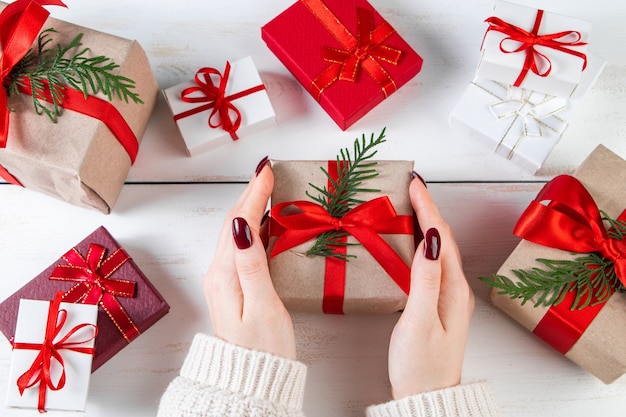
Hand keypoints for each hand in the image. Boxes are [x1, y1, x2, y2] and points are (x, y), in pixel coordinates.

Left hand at [203, 158, 295, 359]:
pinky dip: (250, 228)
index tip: (266, 170)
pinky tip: (262, 225)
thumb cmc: (263, 350)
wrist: (251, 382)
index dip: (254, 194)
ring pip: (233, 233)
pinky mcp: (230, 287)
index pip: (239, 222)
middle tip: (267, 172)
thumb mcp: (262, 306)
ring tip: (265, 190)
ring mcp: (222, 280)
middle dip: (249, 194)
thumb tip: (241, 225)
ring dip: (249, 208)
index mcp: (226, 274)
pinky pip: (237, 247)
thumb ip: (251, 265)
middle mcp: (218, 273)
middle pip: (232, 223)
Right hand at [388, 175, 474, 398]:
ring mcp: (450, 296)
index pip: (441, 237)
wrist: (426, 397)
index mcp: (452, 289)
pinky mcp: (440, 302)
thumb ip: (425, 281)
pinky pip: (434, 262)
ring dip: (428, 222)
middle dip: (429, 208)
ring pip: (440, 248)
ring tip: (413, 204)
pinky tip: (415, 241)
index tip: (415, 182)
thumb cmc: (420, 365)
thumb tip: (430, 240)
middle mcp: (456, 289)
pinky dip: (425, 243)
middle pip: (444, 238)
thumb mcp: (419, 322)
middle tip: (412, 185)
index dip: (427, 207)